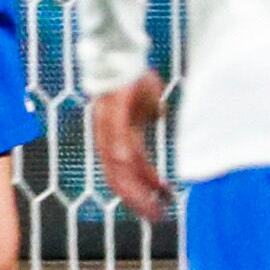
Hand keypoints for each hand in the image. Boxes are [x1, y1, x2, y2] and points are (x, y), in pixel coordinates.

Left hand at [92, 72, 170, 221]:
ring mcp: (108, 126)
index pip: (128, 173)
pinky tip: (138, 173)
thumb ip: (151, 113)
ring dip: (135, 188)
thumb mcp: (147, 99)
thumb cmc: (132, 75)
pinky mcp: (111, 111)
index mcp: (118, 138)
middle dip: (138, 200)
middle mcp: (109, 138)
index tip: (162, 205)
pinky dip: (126, 157)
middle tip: (158, 218)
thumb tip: (160, 117)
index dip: (143, 191)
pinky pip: (117, 139)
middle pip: (119, 179)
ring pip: (118, 166)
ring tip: (153, 203)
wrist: (119, 51)